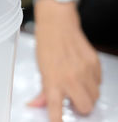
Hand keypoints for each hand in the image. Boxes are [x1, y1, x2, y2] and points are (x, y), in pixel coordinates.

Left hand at [28, 0, 100, 121]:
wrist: (58, 24)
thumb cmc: (46, 45)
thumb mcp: (40, 69)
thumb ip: (42, 90)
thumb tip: (36, 104)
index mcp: (53, 80)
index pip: (56, 108)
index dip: (57, 120)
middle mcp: (70, 78)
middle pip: (85, 108)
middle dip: (80, 108)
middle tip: (72, 99)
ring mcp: (85, 71)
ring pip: (95, 96)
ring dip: (87, 95)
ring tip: (76, 85)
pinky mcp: (95, 64)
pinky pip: (99, 82)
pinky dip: (92, 82)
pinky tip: (82, 73)